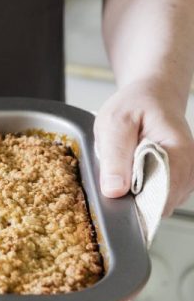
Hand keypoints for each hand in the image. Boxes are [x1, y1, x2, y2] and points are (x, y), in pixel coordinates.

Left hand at [94, 83, 193, 214]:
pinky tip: (134, 173)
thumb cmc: (136, 105)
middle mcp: (189, 168)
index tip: (118, 191)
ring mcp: (186, 177)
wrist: (153, 96)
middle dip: (133, 197)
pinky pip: (157, 199)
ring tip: (127, 168)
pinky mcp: (179, 182)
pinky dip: (141, 191)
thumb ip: (114, 155)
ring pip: (158, 204)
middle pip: (159, 203)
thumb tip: (115, 191)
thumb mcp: (114, 123)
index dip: (136, 200)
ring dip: (136, 194)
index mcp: (179, 151)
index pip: (162, 194)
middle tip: (118, 171)